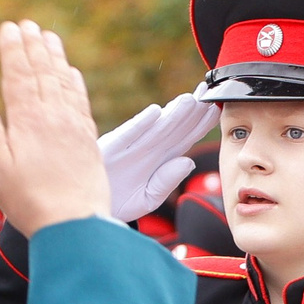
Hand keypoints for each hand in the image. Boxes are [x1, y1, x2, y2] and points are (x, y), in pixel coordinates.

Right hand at [0, 21, 110, 233]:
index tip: (9, 28)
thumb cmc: (29, 202)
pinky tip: (71, 73)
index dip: (13, 50)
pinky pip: (81, 101)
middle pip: (43, 73)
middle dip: (33, 46)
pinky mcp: (88, 141)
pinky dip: (74, 82)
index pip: (19, 76)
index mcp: (28, 121)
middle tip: (28, 24)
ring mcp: (74, 127)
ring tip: (49, 36)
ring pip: (63, 82)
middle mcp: (54, 117)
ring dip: (55, 57)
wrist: (75, 225)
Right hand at [101, 94, 216, 222]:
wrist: (87, 209)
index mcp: (160, 160)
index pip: (186, 138)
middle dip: (192, 111)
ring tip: (190, 100)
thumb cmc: (119, 202)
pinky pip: (129, 134)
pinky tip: (156, 113)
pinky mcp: (111, 148)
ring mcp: (130, 147)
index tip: (217, 109)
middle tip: (208, 93)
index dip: (201, 124)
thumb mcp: (147, 199)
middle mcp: (148, 149)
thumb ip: (166, 182)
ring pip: (157, 127)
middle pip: (175, 127)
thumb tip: (188, 161)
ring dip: (173, 114)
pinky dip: (142, 123)